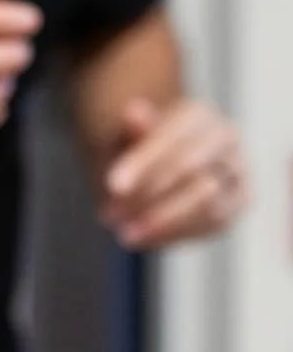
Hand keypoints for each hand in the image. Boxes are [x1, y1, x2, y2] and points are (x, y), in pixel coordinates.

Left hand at [101, 98, 245, 248]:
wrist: (162, 160)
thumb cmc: (137, 146)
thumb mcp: (123, 136)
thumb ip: (128, 130)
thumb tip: (132, 113)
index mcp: (196, 113)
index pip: (171, 139)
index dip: (142, 163)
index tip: (112, 187)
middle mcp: (225, 138)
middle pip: (190, 169)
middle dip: (147, 196)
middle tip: (110, 216)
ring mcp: (238, 169)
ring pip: (207, 201)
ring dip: (163, 221)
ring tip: (125, 233)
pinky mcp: (241, 200)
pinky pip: (216, 222)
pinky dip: (178, 234)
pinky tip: (146, 238)